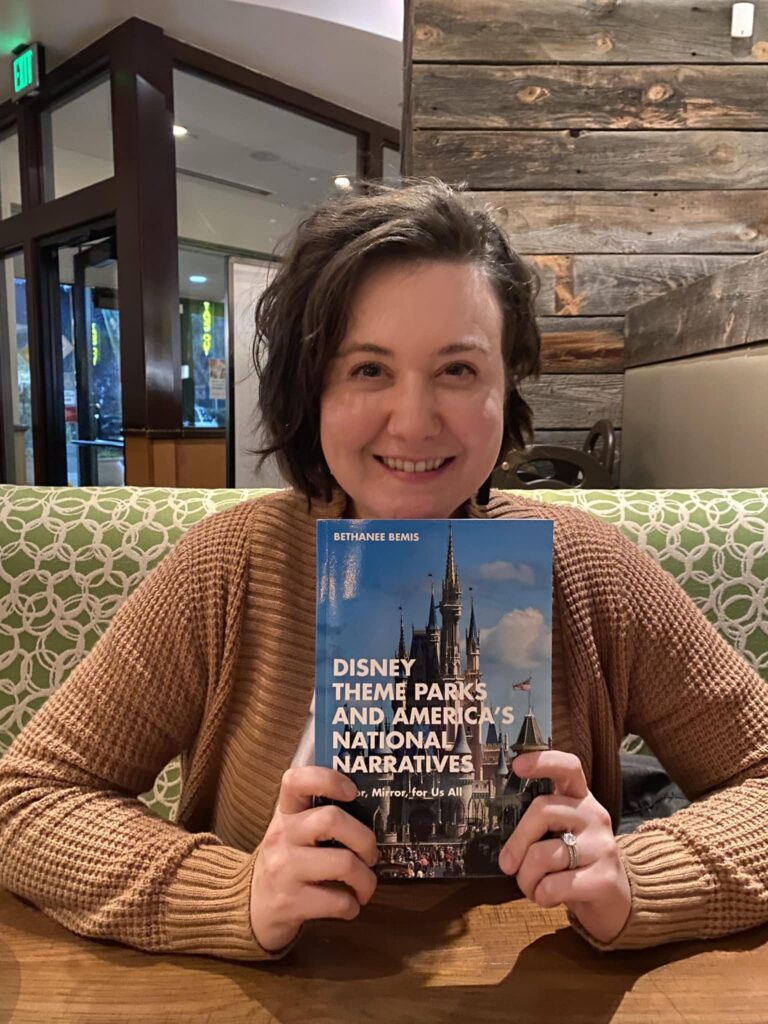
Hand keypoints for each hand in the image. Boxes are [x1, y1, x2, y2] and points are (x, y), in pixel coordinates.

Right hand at [249, 766, 378, 951]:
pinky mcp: (290, 903)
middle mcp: (282, 836)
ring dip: (367, 879)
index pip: (296, 780)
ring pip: (344, 863)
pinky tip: (349, 905)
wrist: (251, 908)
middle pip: (332, 820)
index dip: (328, 779)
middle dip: (365, 840)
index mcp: (285, 813)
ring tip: (364, 884)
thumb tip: (371, 808)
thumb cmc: (286, 862)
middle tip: (370, 854)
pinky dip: (354, 906)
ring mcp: (284, 870)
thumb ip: (319, 815)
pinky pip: (339, 902)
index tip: (352, 792)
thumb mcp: (292, 832)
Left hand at [498, 750, 630, 943]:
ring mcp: (602, 845)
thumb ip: (538, 822)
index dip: (542, 761)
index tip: (516, 765)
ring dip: (526, 878)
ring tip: (531, 887)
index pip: (568, 766)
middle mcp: (594, 815)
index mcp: (580, 799)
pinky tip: (547, 898)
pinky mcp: (605, 878)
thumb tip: (494, 823)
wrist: (616, 903)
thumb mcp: (561, 834)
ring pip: (542, 854)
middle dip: (516, 842)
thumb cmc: (575, 863)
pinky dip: (540, 895)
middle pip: (542, 810)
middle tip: (507, 865)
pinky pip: (554, 885)